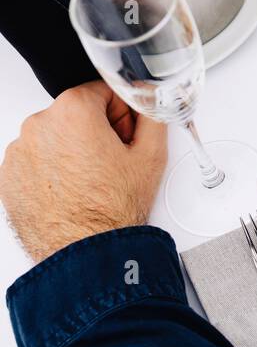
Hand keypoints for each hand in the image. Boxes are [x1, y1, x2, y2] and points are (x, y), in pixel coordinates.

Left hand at [0, 81, 166, 263]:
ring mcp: (19, 152)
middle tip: (110, 165)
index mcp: (72, 111)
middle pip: (76, 114)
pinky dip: (51, 171)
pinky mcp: (8, 176)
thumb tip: (152, 100)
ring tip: (90, 183)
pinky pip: (35, 161)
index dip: (121, 115)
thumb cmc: (112, 211)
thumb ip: (152, 115)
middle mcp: (39, 126)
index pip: (102, 92)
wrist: (85, 254)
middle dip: (95, 132)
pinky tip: (70, 191)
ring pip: (54, 138)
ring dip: (72, 152)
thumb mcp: (151, 155)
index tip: (123, 138)